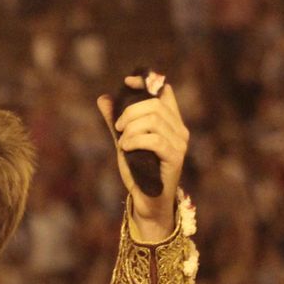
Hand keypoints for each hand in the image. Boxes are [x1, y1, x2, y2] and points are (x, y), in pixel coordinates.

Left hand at [96, 77, 189, 242]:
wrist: (147, 201)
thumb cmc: (139, 171)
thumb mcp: (124, 141)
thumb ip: (116, 121)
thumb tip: (103, 98)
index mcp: (171, 122)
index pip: (165, 92)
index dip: (146, 82)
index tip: (127, 82)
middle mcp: (179, 130)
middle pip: (155, 104)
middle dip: (130, 112)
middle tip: (118, 128)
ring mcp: (180, 144)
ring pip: (154, 120)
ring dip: (131, 129)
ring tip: (122, 142)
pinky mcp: (175, 158)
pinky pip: (154, 139)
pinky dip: (135, 141)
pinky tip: (126, 149)